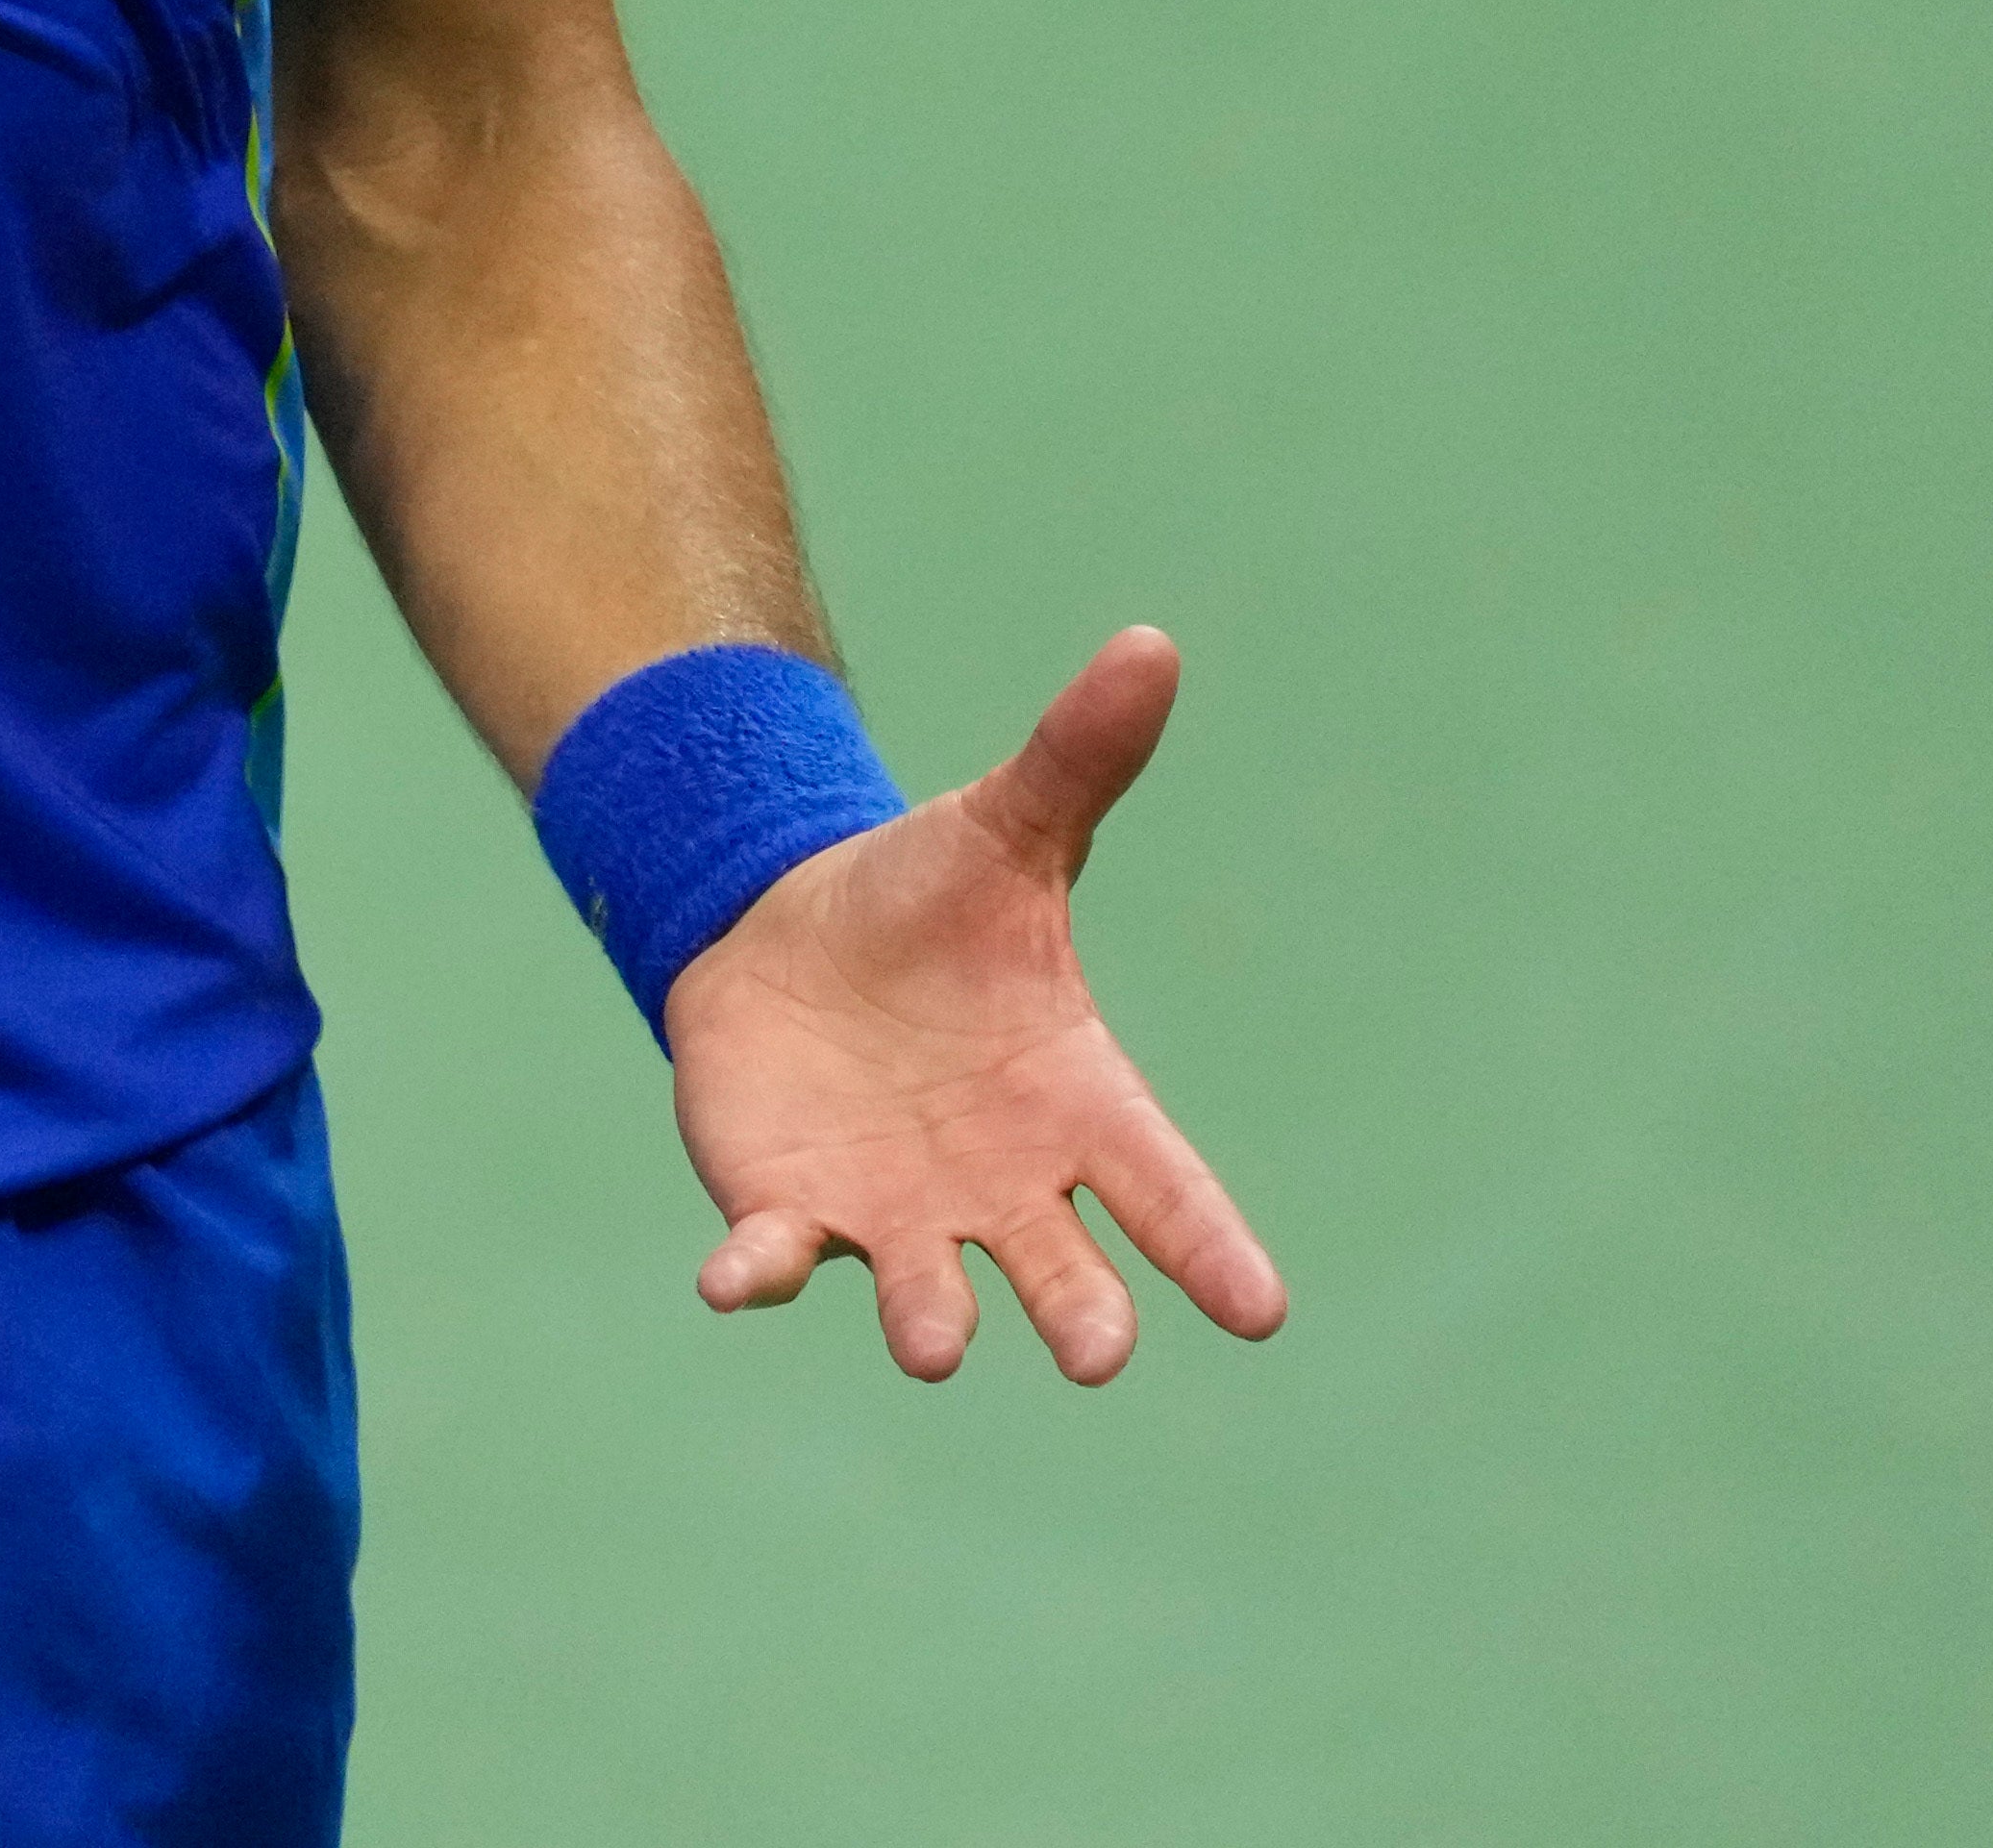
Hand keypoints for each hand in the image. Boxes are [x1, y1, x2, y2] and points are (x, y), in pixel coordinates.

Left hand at [665, 625, 1286, 1383]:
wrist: (787, 931)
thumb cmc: (926, 902)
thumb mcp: (1001, 826)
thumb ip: (1075, 758)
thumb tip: (1147, 642)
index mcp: (1073, 1100)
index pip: (1163, 1187)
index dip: (1210, 1249)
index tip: (1261, 1311)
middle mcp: (998, 1181)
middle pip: (1061, 1268)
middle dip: (1081, 1312)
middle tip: (1098, 1351)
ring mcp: (897, 1210)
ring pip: (927, 1290)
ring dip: (931, 1317)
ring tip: (939, 1343)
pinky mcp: (792, 1209)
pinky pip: (776, 1258)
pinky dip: (756, 1273)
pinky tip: (731, 1282)